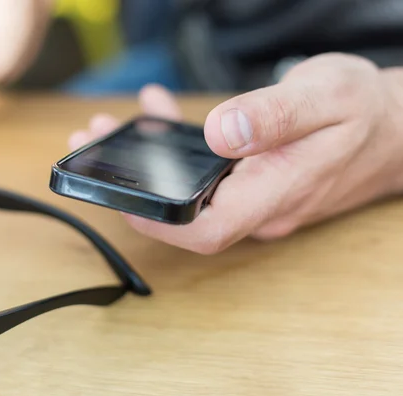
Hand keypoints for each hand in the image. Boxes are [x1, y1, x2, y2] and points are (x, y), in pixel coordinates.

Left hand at [68, 53, 402, 253]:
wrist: (395, 127)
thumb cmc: (366, 111)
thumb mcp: (325, 98)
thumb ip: (273, 116)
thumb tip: (219, 132)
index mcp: (276, 191)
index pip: (207, 229)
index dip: (157, 222)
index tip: (116, 196)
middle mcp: (261, 206)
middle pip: (186, 212)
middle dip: (132, 183)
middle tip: (92, 141)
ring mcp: (256, 197)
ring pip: (191, 191)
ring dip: (147, 164)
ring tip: (112, 126)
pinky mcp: (253, 183)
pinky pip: (206, 174)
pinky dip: (177, 148)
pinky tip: (161, 115)